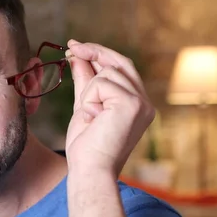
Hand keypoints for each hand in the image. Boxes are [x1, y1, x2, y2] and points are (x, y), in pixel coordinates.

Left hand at [64, 40, 154, 177]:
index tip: (77, 46)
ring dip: (88, 92)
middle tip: (70, 46)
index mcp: (137, 104)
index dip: (99, 54)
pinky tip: (93, 119)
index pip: (122, 69)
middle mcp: (145, 102)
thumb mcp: (84, 108)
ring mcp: (142, 103)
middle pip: (120, 62)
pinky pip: (101, 84)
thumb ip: (84, 82)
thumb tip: (77, 56)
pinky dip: (89, 99)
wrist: (89, 170)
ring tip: (89, 116)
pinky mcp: (132, 104)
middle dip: (94, 52)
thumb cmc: (87, 147)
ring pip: (107, 73)